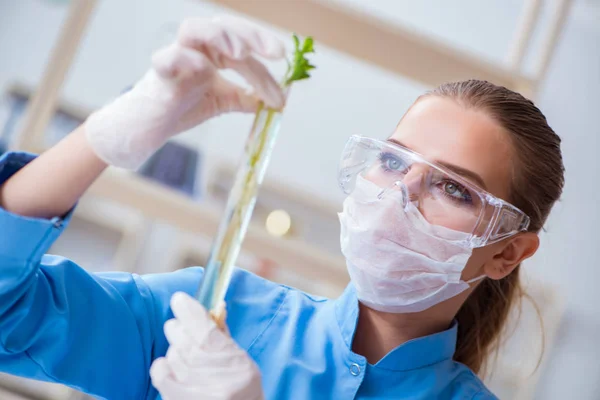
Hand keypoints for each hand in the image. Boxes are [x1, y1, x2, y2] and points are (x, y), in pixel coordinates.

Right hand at [85, 16, 284, 169]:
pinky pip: (167, 58)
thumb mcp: (223, 100)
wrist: (150, 126)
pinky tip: (204, 69)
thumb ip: (246, 97)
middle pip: (222, 26)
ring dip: (219, 37)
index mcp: (211, 51)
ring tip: (240, 54)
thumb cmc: (183, 106)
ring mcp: (176, 58)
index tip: (282, 56)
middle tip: (274, 53)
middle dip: (250, 36)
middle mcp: (195, 48)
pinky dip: (184, 59)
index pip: (241, 40)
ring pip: (192, 29)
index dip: (262, 45)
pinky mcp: (159, 76)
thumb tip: (277, 101)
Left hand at [150, 292, 262, 399]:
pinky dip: (163, 366)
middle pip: (183, 339)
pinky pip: (161, 374)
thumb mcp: (241, 360)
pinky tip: (171, 367)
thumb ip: (223, 336)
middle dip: (179, 328)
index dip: (188, 309)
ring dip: (176, 349)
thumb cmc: (242, 388)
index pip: (204, 328)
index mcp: (235, 361)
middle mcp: (214, 377)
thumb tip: (210, 308)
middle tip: (181, 327)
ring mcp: (196, 391)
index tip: (179, 299)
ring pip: (172, 354)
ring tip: (185, 355)